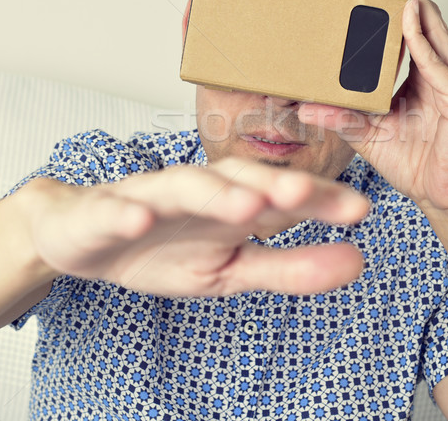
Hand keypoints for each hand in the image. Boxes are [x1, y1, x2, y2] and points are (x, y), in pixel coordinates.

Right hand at [22, 158, 367, 296]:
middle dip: (272, 183)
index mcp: (232, 203)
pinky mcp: (105, 210)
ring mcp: (151, 196)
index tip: (358, 209)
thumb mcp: (233, 269)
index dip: (317, 198)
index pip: (281, 195)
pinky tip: (139, 219)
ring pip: (184, 186)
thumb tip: (359, 260)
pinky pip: (114, 209)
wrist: (88, 236)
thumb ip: (292, 266)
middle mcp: (198, 190)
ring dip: (214, 192)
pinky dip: (126, 212)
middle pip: (239, 179)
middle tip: (306, 191)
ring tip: (245, 204)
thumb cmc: (167, 249)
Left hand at [299, 0, 447, 232]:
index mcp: (422, 79)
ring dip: (411, 4)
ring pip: (435, 30)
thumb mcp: (367, 134)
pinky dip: (421, 38)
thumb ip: (341, 117)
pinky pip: (438, 61)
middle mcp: (442, 74)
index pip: (409, 33)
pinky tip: (405, 20)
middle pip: (425, 21)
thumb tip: (304, 108)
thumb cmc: (413, 164)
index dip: (389, 10)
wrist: (442, 198)